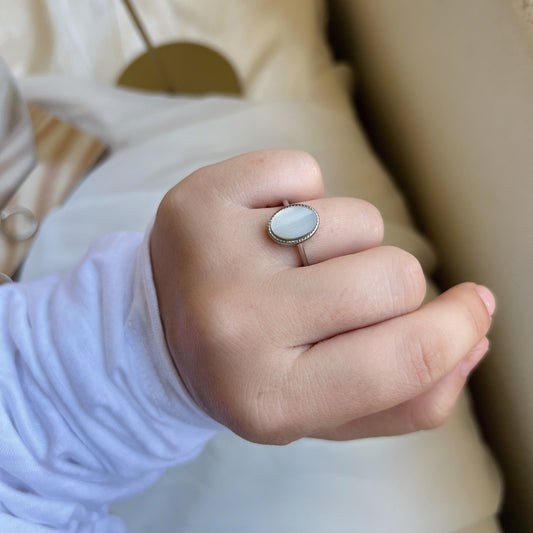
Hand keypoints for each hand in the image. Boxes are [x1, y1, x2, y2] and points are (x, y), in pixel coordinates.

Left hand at [150, 150, 493, 444]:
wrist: (157, 331)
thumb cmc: (251, 371)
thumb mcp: (323, 410)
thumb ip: (407, 396)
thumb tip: (474, 337)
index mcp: (270, 399)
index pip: (404, 357)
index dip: (459, 329)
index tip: (471, 307)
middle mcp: (237, 327)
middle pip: (392, 276)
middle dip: (388, 284)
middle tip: (338, 296)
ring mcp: (214, 254)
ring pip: (355, 219)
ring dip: (343, 242)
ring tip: (292, 266)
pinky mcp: (202, 197)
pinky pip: (304, 171)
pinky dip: (301, 196)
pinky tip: (265, 229)